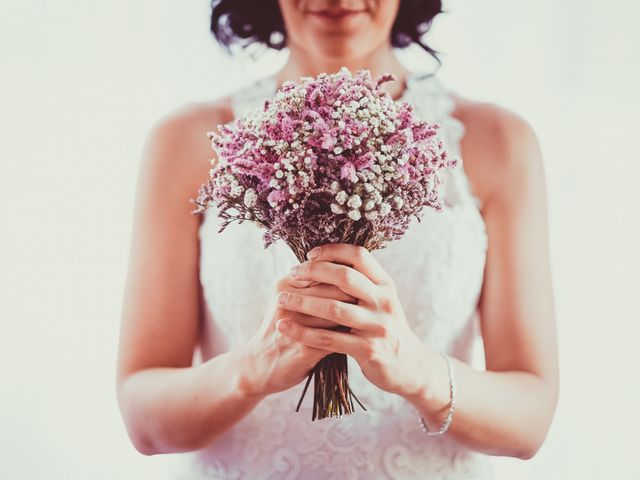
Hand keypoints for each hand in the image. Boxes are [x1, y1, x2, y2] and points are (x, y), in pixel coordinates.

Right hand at [238, 269, 358, 397]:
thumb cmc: (282, 330)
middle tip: (370, 298)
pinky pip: (333, 337)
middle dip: (355, 293)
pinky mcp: (304, 349)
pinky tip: (358, 336)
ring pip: (336, 311)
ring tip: (367, 315)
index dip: (348, 274)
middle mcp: (287, 300)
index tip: (362, 280)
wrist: (258, 367)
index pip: (324, 270)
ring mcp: (295, 324)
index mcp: (285, 285)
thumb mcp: (288, 301)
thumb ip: (311, 286)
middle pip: (333, 287)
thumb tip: (347, 269)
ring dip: (355, 313)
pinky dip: (348, 335)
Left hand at [275, 243, 431, 397]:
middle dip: (313, 272)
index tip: (310, 254)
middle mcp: (384, 301)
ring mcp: (377, 326)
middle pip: (345, 277)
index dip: (333, 251)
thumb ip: (361, 283)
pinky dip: (303, 333)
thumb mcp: (381, 300)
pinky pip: (330, 339)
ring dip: (302, 302)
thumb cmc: (384, 327)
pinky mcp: (368, 350)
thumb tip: (326, 260)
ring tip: (280, 299)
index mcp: (385, 284)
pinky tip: (286, 327)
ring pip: (334, 308)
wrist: (408, 366)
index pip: (359, 255)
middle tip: (291, 274)